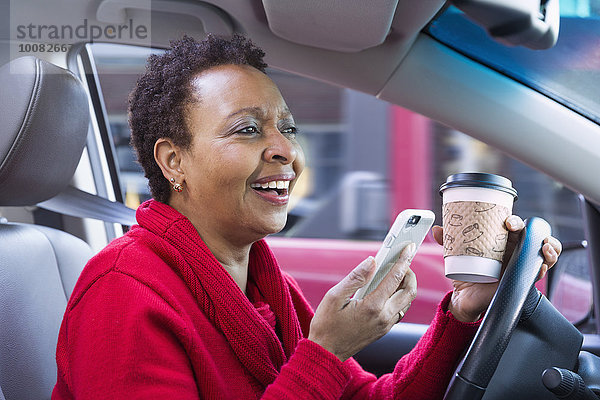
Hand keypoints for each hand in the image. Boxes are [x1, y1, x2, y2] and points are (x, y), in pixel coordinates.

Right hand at [308, 244, 417, 361]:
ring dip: (406, 285)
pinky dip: (399, 297)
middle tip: (401, 262)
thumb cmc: (326, 324)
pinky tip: (388, 290)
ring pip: (407, 301)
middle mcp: (384, 317)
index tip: (408, 248)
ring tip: (395, 273)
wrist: (327, 352)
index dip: (403, 260)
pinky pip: (400, 310)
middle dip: (409, 273)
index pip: (395, 278)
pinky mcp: (385, 330)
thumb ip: (355, 277)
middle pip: (409, 290)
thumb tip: (372, 261)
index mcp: (372, 306)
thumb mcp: (334, 296)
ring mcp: (386, 325)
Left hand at [432, 215, 561, 322]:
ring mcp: (521, 264)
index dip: (515, 220)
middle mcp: (515, 250)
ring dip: (550, 246)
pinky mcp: (523, 279)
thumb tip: (438, 229)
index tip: (508, 221)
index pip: (514, 225)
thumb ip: (448, 241)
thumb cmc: (466, 273)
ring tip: (544, 246)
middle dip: (534, 230)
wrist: (466, 298)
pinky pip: (540, 271)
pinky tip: (542, 265)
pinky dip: (545, 266)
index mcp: (501, 241)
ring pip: (544, 251)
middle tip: (518, 230)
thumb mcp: (457, 255)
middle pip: (533, 235)